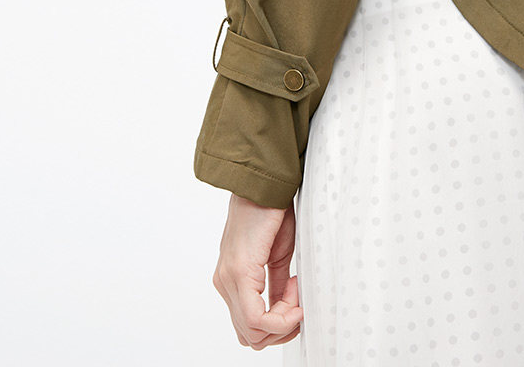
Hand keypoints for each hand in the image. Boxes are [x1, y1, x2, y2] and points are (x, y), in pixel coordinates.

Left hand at [211, 192, 302, 349]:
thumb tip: (285, 312)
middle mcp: (225, 282)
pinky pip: (255, 318)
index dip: (280, 324)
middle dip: (282, 328)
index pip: (249, 327)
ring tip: (295, 290)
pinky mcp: (238, 272)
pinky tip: (293, 289)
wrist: (265, 186)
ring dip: (282, 322)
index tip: (298, 297)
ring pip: (251, 333)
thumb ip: (275, 287)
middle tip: (298, 302)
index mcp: (232, 279)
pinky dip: (280, 316)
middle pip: (250, 336)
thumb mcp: (276, 257)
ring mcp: (228, 278)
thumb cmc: (270, 212)